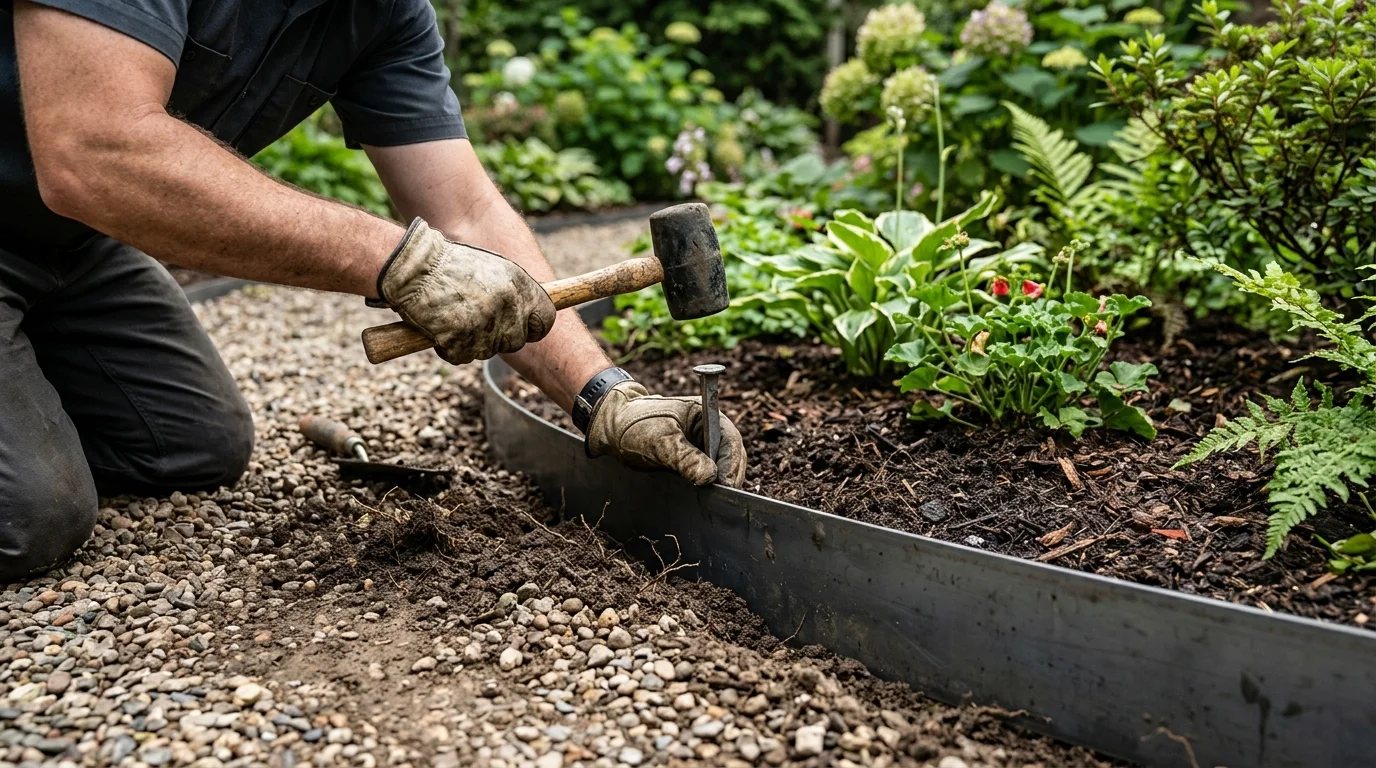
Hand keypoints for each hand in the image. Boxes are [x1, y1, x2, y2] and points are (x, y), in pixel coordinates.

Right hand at [378, 218, 555, 363]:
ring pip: (488, 351)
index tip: (524, 329)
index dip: (534, 327)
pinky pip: (462, 356)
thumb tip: (529, 314)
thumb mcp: (492, 269)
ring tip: (454, 318)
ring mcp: (483, 324)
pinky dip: (450, 349)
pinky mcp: (459, 340)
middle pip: (516, 341)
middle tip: (477, 323)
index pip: (545, 319)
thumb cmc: (450, 267)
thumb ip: (514, 292)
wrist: (413, 268)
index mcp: (518, 284)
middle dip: (499, 337)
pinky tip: (441, 328)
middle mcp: (505, 304)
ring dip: (472, 342)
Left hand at [586, 382, 746, 486]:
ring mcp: (702, 448)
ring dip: (716, 486)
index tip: (724, 486)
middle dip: (726, 479)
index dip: (731, 465)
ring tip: (707, 501)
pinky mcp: (693, 463)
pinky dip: (705, 489)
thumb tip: (709, 476)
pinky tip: (698, 498)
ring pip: (721, 471)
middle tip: (717, 500)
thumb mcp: (659, 439)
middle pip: (731, 459)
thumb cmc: (634, 423)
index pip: (731, 442)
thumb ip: (684, 457)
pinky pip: (706, 478)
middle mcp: (710, 432)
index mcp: (707, 416)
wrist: (612, 428)